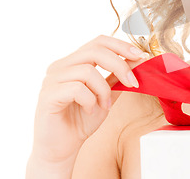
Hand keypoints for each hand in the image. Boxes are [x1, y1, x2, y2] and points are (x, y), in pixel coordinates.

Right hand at [29, 35, 148, 167]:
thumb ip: (118, 77)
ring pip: (87, 70)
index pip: (99, 41)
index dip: (122, 46)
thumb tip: (139, 60)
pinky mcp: (48, 95)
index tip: (141, 56)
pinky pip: (76, 88)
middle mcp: (60, 66)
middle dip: (120, 65)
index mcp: (74, 62)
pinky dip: (90, 100)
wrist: (62, 148)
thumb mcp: (107, 95)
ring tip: (104, 105)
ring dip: (103, 90)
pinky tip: (90, 111)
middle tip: (133, 83)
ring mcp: (52, 79)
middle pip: (95, 50)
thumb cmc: (82, 120)